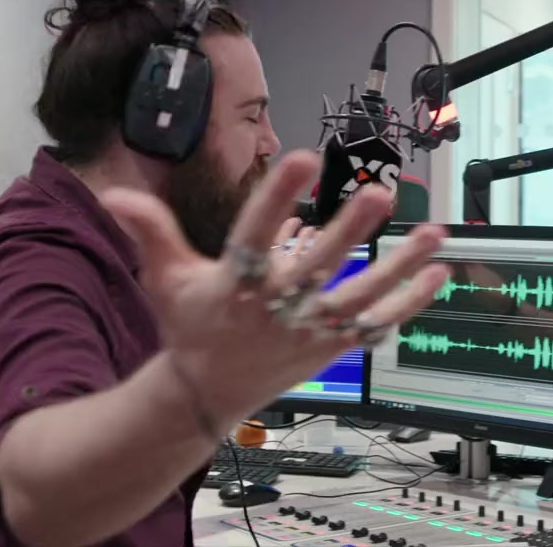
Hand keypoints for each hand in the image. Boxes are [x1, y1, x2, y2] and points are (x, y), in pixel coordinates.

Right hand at [100, 151, 448, 433]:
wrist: (206, 394)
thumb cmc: (190, 327)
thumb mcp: (165, 278)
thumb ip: (150, 231)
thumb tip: (115, 195)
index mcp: (235, 283)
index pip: (256, 232)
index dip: (278, 196)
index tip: (302, 157)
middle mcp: (275, 307)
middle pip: (317, 266)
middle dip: (349, 231)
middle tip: (379, 193)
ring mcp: (308, 331)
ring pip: (361, 297)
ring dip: (400, 266)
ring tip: (434, 233)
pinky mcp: (331, 348)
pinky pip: (376, 326)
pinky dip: (409, 303)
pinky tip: (437, 273)